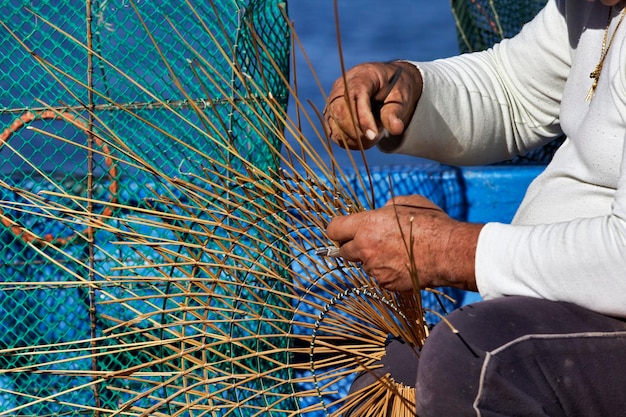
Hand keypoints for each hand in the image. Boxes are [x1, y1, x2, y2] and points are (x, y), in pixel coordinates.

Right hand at [323, 61, 422, 149]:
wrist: (385, 85)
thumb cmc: (393, 88)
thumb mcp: (400, 96)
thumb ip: (395, 111)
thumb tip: (396, 129)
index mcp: (361, 76)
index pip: (356, 96)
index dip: (363, 117)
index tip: (373, 135)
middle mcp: (342, 87)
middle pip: (339, 111)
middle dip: (355, 131)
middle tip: (373, 138)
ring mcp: (333, 101)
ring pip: (334, 124)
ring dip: (352, 138)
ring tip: (372, 136)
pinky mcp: (331, 115)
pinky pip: (334, 133)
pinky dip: (348, 142)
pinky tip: (364, 140)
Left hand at [325, 195, 482, 292]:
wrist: (448, 252)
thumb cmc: (430, 223)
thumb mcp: (406, 203)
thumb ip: (386, 207)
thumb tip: (381, 211)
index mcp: (366, 225)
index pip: (334, 228)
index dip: (337, 229)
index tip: (342, 230)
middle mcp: (365, 249)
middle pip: (344, 251)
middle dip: (353, 247)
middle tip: (369, 243)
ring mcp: (375, 269)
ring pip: (366, 265)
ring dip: (374, 260)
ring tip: (398, 252)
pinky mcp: (387, 284)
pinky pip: (381, 278)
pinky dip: (389, 272)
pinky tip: (405, 264)